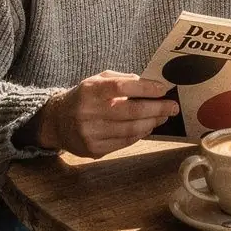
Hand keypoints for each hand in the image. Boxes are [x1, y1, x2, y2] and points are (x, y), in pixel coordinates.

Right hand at [34, 71, 178, 157]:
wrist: (57, 122)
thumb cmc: (83, 97)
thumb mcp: (97, 80)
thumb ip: (122, 80)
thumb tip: (150, 84)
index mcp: (90, 91)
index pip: (122, 88)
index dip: (145, 88)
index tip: (163, 89)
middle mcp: (89, 112)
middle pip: (131, 111)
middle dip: (157, 109)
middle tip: (172, 106)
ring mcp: (91, 133)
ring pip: (130, 130)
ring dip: (152, 123)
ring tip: (163, 116)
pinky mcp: (94, 149)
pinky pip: (124, 142)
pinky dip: (140, 134)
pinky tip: (147, 127)